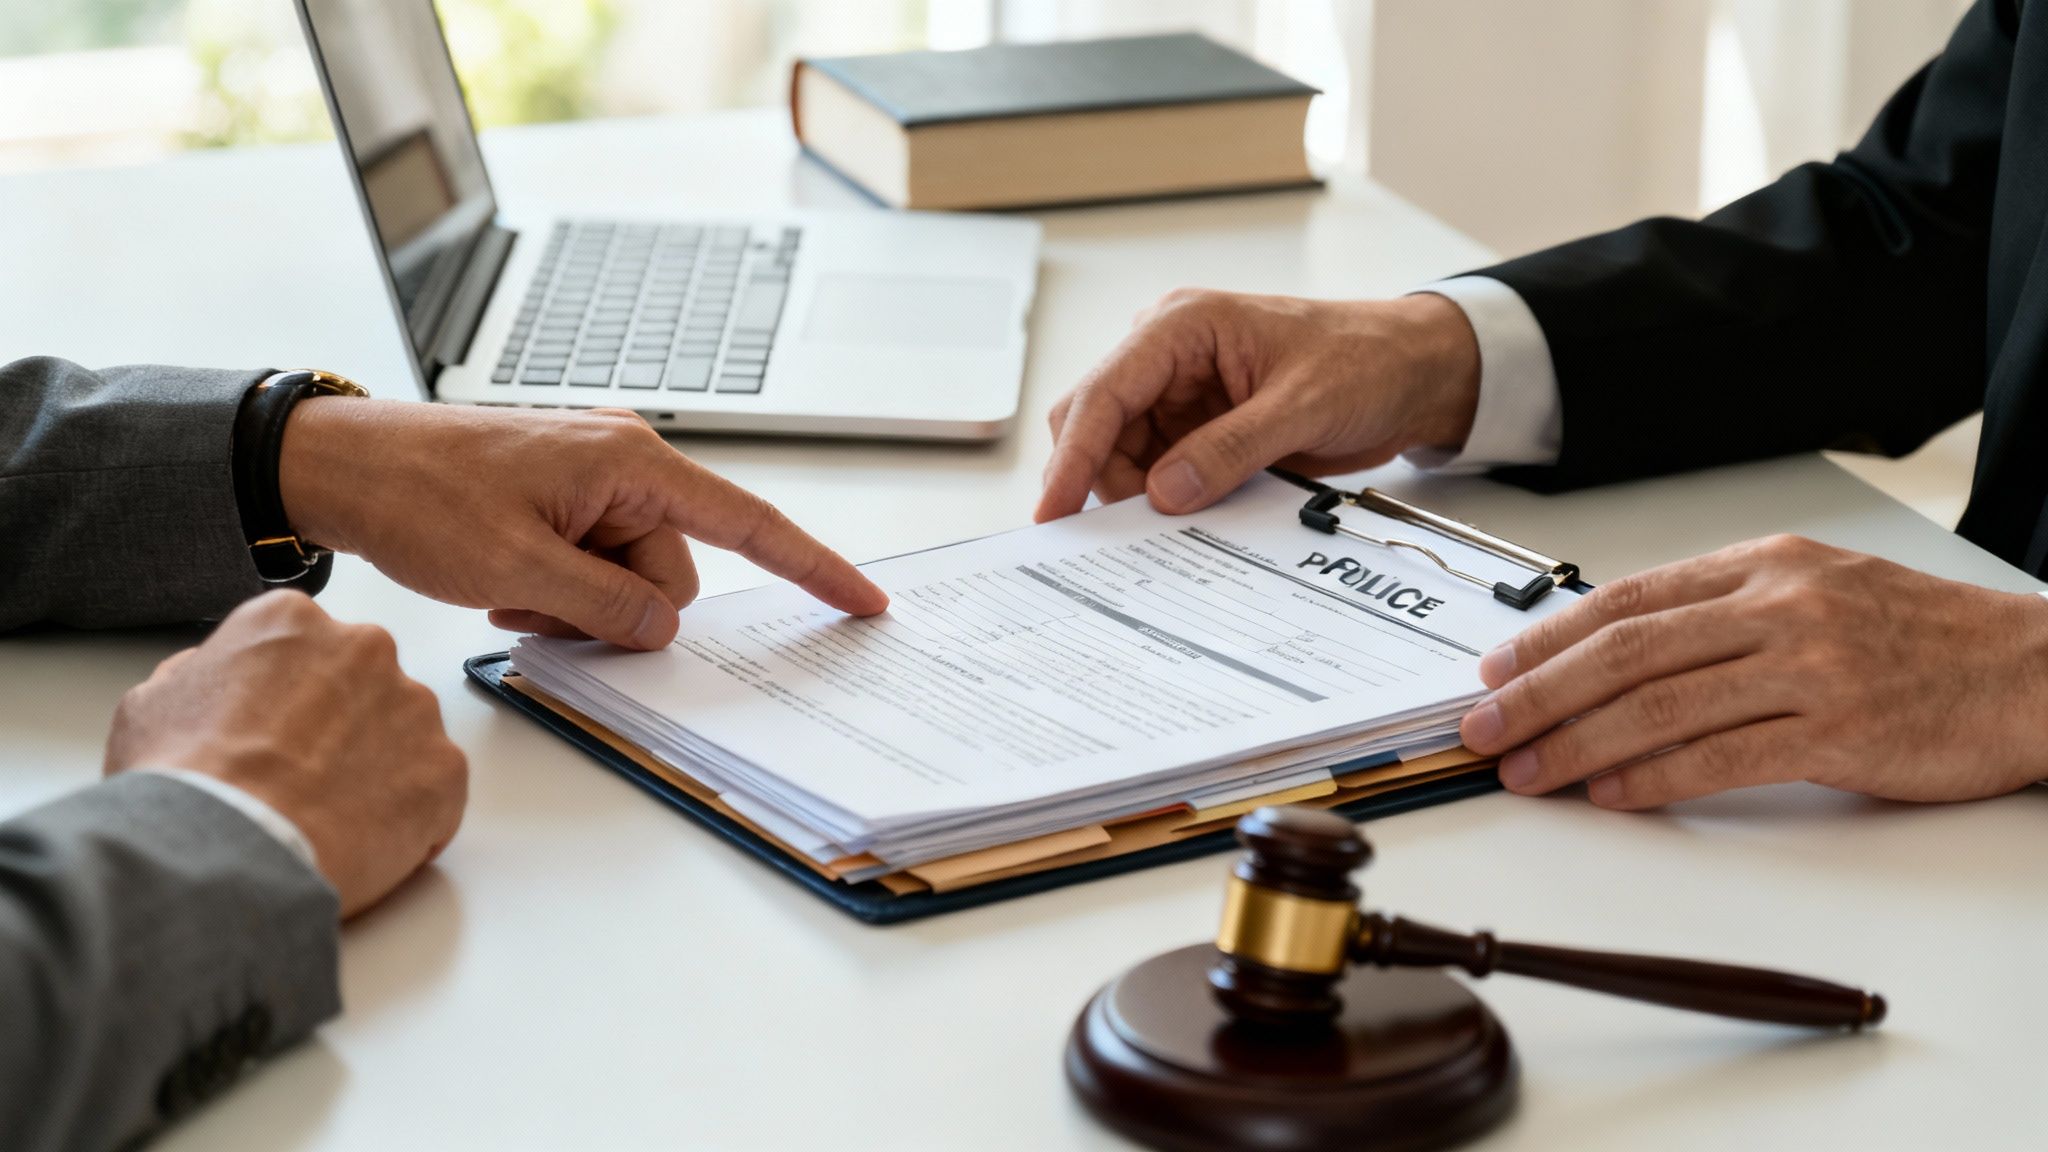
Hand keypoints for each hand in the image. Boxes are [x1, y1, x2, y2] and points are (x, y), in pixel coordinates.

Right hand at [104, 591, 466, 916]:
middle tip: (301, 776)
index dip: (287, 696)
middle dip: (340, 727)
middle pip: (362, 684)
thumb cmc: (186, 779)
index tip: (275, 730)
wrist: (229, 847)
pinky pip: (434, 791)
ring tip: (327, 815)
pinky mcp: (446, 770)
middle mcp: (366, 649)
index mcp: (293, 621)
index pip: (304, 647)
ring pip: (403, 735)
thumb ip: (200, 673)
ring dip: (377, 769)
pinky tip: (361, 840)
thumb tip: (216, 677)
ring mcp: (415, 709)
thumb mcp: (153, 703)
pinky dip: (409, 818)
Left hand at [278, 402, 888, 648]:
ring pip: (630, 580)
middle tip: (537, 608)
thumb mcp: (518, 570)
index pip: (749, 524)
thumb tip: (663, 626)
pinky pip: (594, 567)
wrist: (345, 464)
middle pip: (674, 572)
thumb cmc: (420, 494)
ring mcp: (595, 481)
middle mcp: (625, 463)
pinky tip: (505, 583)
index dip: (813, 568)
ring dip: (578, 606)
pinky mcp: (567, 499)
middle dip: (619, 610)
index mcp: (631, 464)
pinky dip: (558, 591)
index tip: (862, 601)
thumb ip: (606, 607)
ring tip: (508, 592)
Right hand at [1036, 289, 1481, 520]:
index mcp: (1182, 326)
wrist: (1413, 373)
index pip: (1103, 393)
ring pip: (1121, 455)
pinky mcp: (1198, 429)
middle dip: (1102, 480)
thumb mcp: (1302, 405)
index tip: (1054, 510)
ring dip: (1137, 497)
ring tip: (1174, 527)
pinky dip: (1164, 501)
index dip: (1072, 454)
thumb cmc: (1366, 360)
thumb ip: (1230, 448)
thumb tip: (1164, 493)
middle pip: (1096, 425)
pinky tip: (1187, 519)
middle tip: (1124, 536)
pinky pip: (1157, 471)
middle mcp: (1168, 356)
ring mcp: (1181, 395)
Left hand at [1458, 535, 2047, 807]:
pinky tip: (1609, 794)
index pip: (1627, 599)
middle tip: (1481, 727)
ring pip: (1661, 704)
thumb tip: (1614, 647)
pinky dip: (1655, 777)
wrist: (2033, 671)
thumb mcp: (1815, 590)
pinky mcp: (1840, 730)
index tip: (1493, 670)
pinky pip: (1723, 755)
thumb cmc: (1919, 636)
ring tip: (1526, 771)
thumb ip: (1721, 611)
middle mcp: (1779, 606)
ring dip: (1577, 744)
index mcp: (1764, 565)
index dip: (1547, 638)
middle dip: (1538, 693)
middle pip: (1626, 650)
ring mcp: (1810, 667)